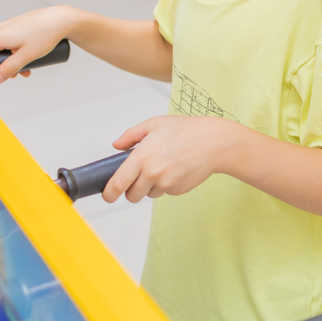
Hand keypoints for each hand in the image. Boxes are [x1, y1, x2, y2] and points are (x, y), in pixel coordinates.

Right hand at [0, 6, 74, 83]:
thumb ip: (11, 67)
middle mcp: (2, 29)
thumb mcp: (27, 55)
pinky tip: (31, 54)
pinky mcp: (19, 24)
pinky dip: (18, 50)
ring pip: (5, 46)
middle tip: (18, 75)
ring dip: (13, 59)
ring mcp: (11, 25)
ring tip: (29, 68)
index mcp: (0, 35)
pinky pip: (12, 40)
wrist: (62, 19)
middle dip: (3, 65)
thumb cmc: (45, 35)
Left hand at [102, 116, 237, 202]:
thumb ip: (131, 135)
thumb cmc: (186, 130)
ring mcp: (166, 184)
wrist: (214, 142)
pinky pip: (164, 192)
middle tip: (137, 178)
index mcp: (142, 156)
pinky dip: (166, 184)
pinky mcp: (177, 190)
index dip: (110, 193)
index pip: (119, 183)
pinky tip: (176, 168)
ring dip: (150, 186)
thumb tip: (116, 146)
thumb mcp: (155, 124)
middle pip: (132, 195)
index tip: (107, 196)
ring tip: (163, 165)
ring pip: (148, 194)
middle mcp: (152, 173)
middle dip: (131, 190)